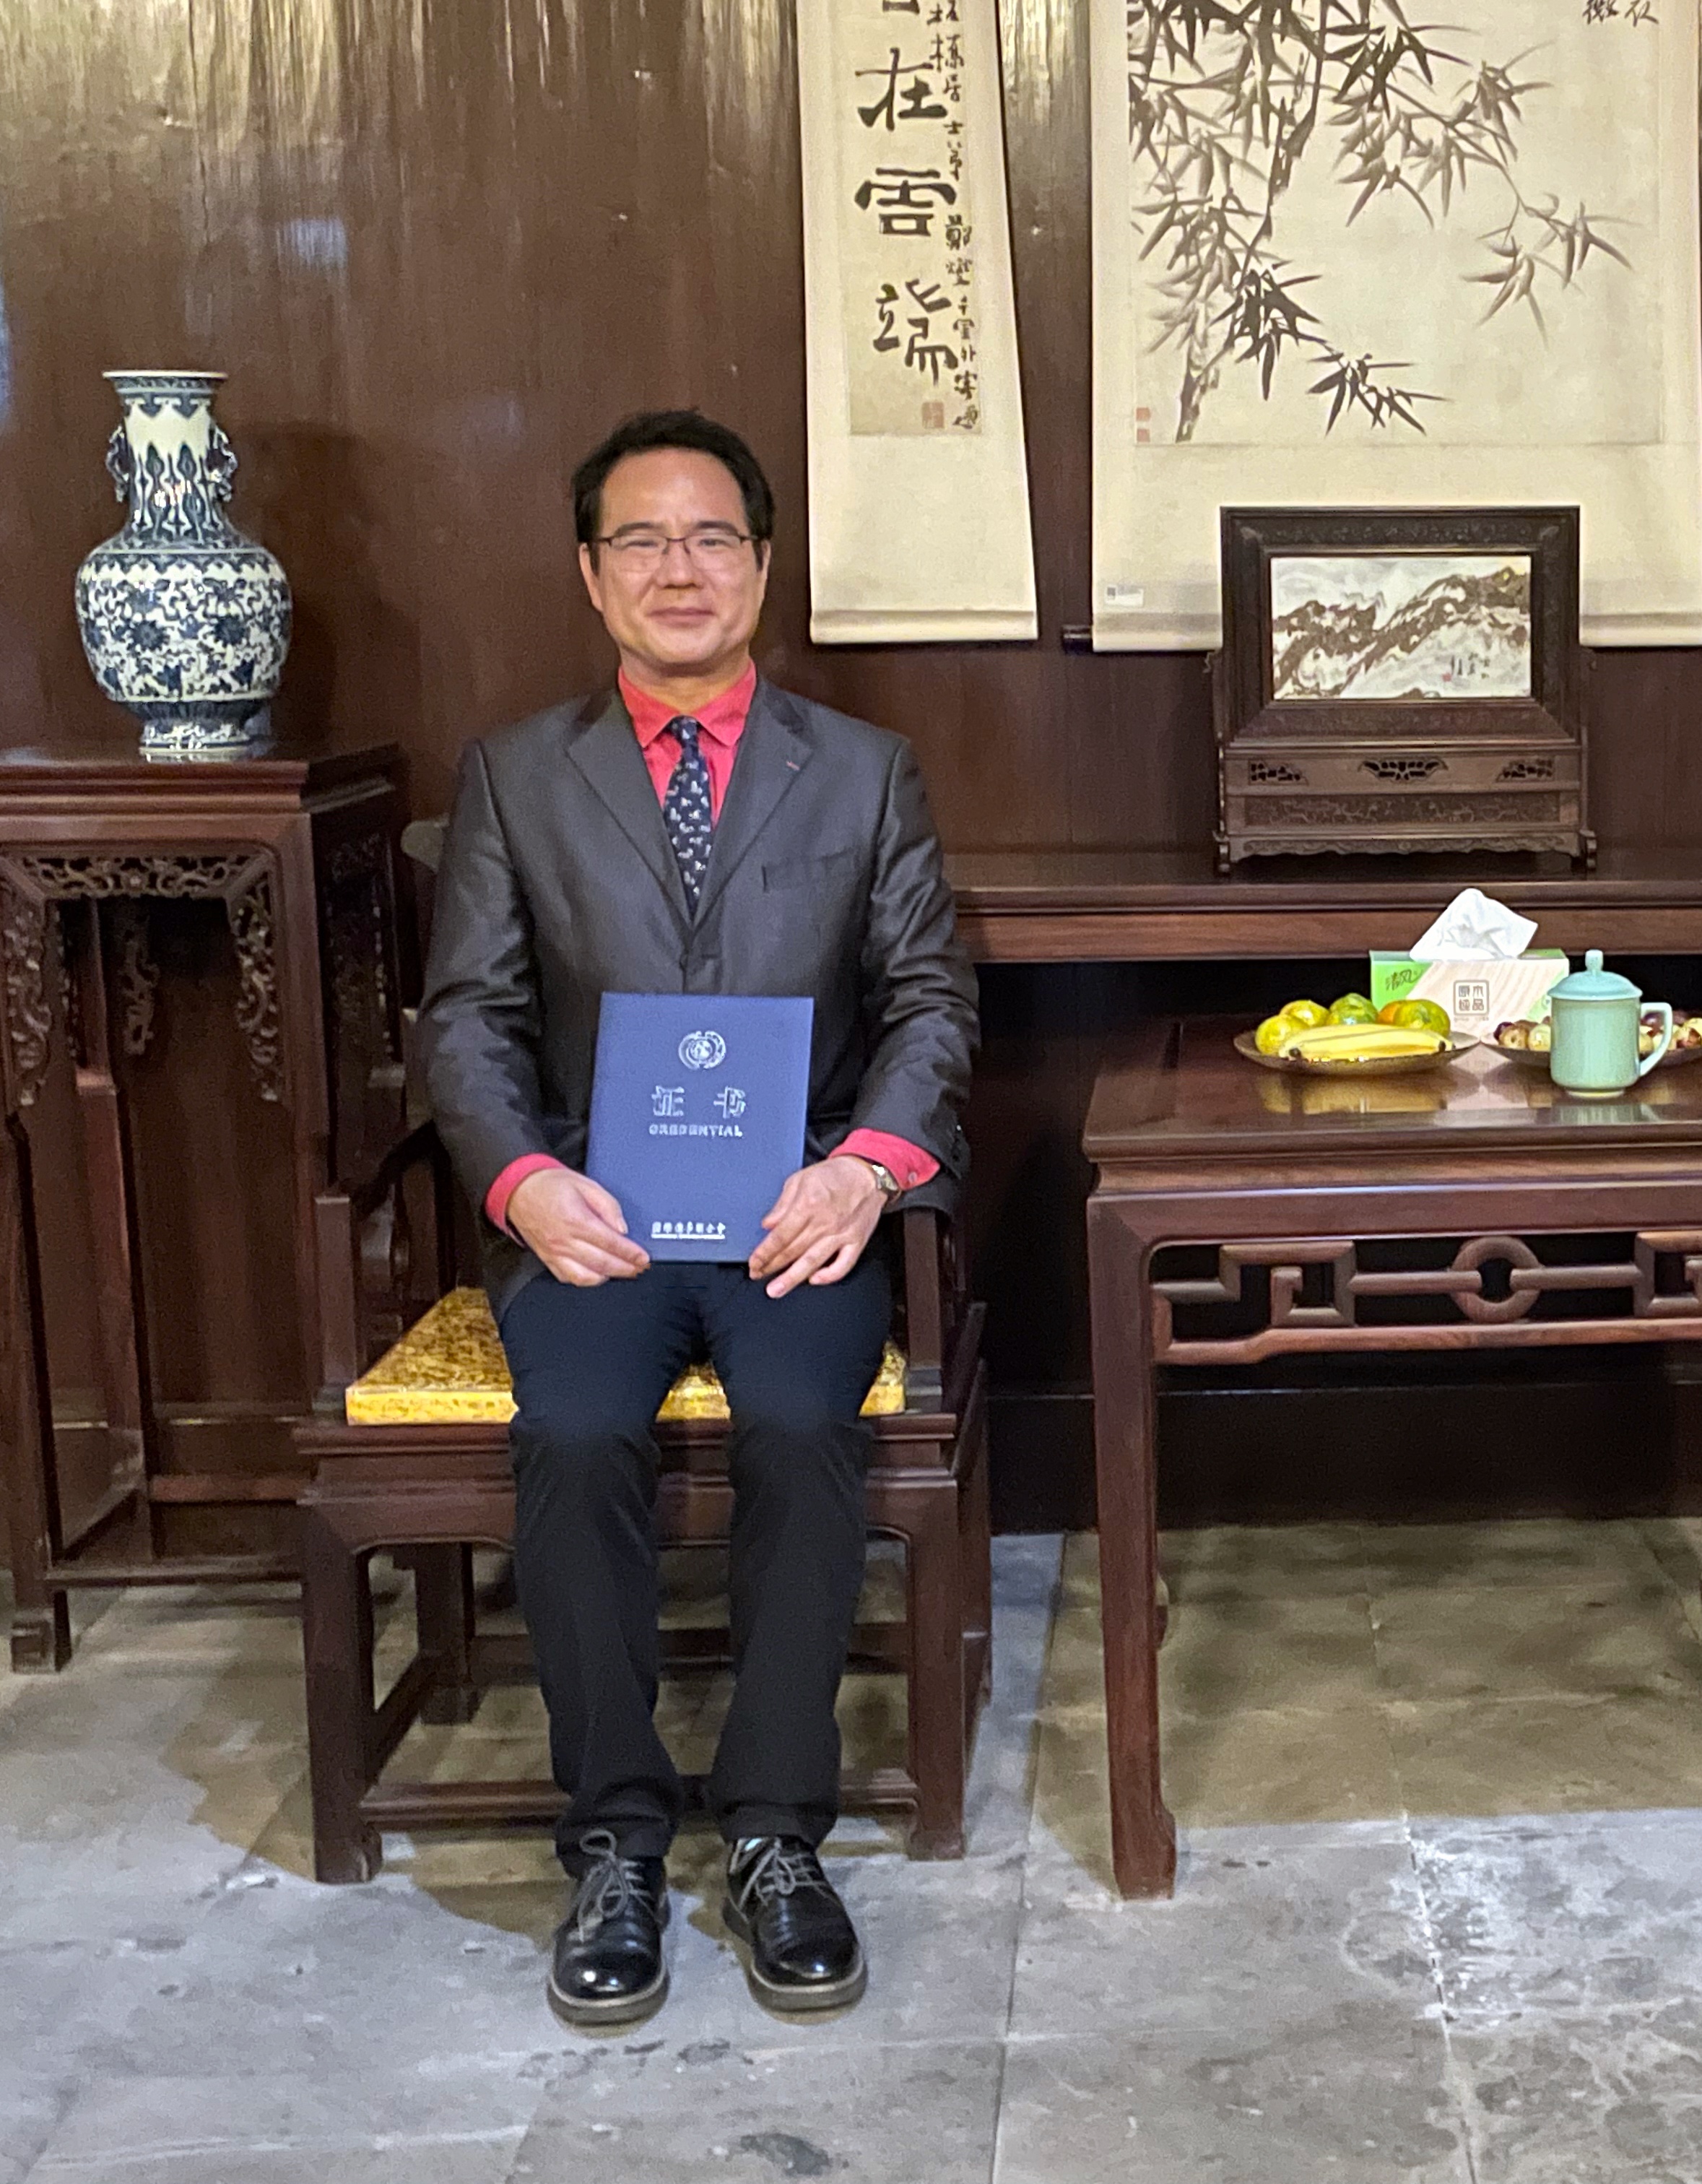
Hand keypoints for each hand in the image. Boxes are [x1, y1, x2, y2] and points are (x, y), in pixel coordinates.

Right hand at [506, 1166, 649, 1285]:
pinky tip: (598, 1275)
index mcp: (576, 1219)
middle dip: (625, 1268)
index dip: (630, 1253)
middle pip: (602, 1263)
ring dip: (608, 1277)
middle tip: (640, 1268)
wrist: (519, 1190)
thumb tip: (621, 1229)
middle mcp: (565, 1240)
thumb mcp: (586, 1184)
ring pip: (586, 1276)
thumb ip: (608, 1206)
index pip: (611, 1242)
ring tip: (623, 1272)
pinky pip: (568, 1278)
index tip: (643, 1258)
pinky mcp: (547, 1259)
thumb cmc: (551, 1185)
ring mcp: (554, 1253)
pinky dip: (586, 1280)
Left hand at [748, 1157, 882, 1297]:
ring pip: (813, 1262)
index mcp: (808, 1205)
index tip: (754, 1262)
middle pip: (793, 1251)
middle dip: (772, 1266)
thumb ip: (782, 1204)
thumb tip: (768, 1224)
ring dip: (792, 1278)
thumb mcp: (800, 1179)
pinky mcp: (856, 1242)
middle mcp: (824, 1222)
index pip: (780, 1236)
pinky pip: (843, 1265)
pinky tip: (815, 1280)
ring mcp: (841, 1234)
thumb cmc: (834, 1175)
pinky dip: (829, 1276)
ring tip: (777, 1290)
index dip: (764, 1252)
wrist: (866, 1173)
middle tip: (757, 1276)